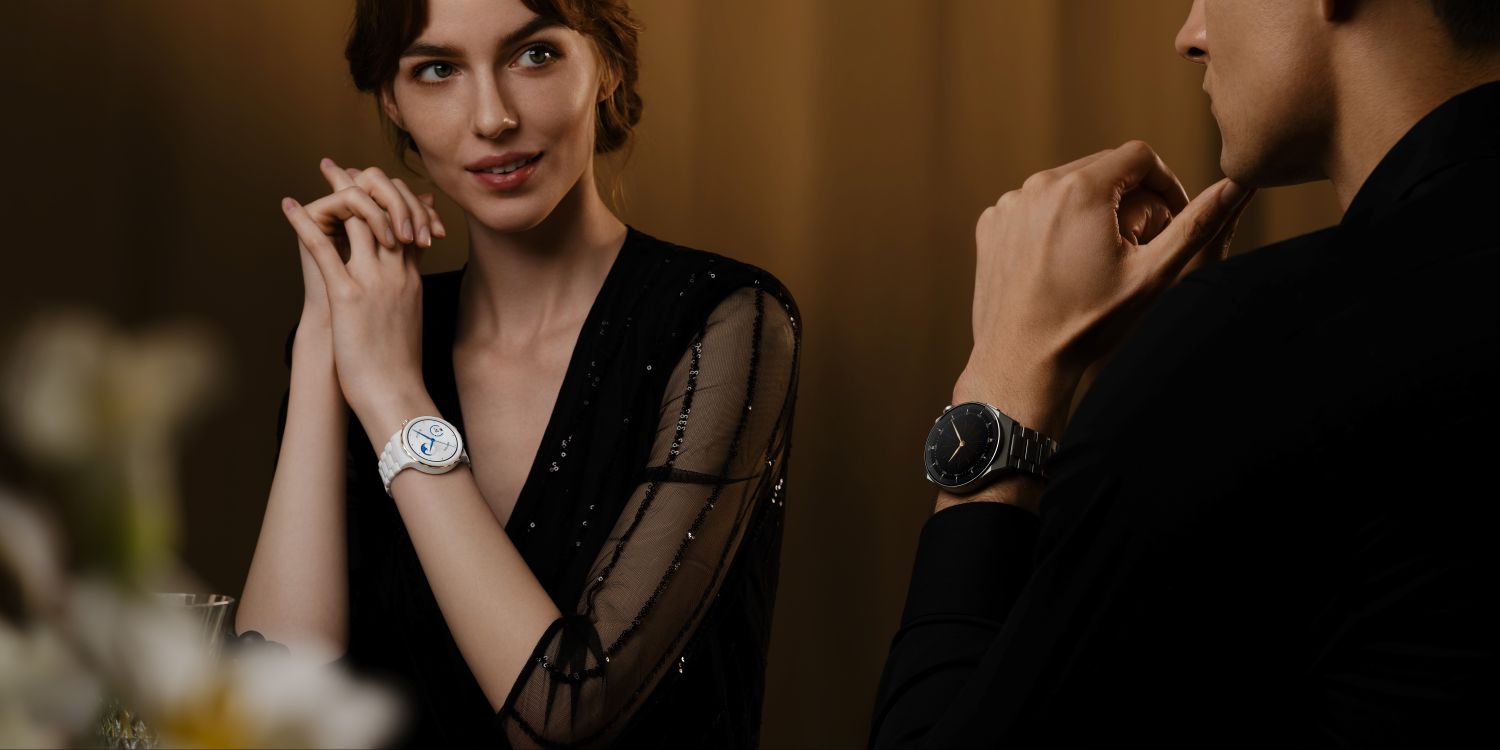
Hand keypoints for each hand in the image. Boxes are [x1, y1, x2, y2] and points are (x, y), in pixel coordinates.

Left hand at [279, 160, 440, 438]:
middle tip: (340, 166)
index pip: (403, 224)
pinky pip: (326, 249)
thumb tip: (395, 288)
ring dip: (339, 191)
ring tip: (323, 171)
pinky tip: (290, 206)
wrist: (395, 394)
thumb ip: (402, 297)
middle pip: (385, 213)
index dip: (384, 199)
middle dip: (362, 184)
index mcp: (410, 279)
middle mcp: (396, 273)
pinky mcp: (349, 296)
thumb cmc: (398, 367)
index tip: (364, 183)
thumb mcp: (407, 322)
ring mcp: (374, 282)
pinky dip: (305, 223)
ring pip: (361, 220)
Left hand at [957, 141, 1253, 436]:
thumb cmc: (1088, 324)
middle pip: (1101, 168)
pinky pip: (1032, 208)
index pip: (1139, 156)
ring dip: (1091, 209)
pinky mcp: (990, 225)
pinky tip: (1064, 262)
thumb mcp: (1153, 275)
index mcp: (1080, 188)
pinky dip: (1053, 223)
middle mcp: (1038, 186)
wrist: (1021, 364)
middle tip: (1143, 240)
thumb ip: (1197, 224)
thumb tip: (1239, 184)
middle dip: (1129, 196)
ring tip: (1103, 254)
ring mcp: (1008, 205)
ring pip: (1065, 186)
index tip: (1172, 217)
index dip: (1166, 183)